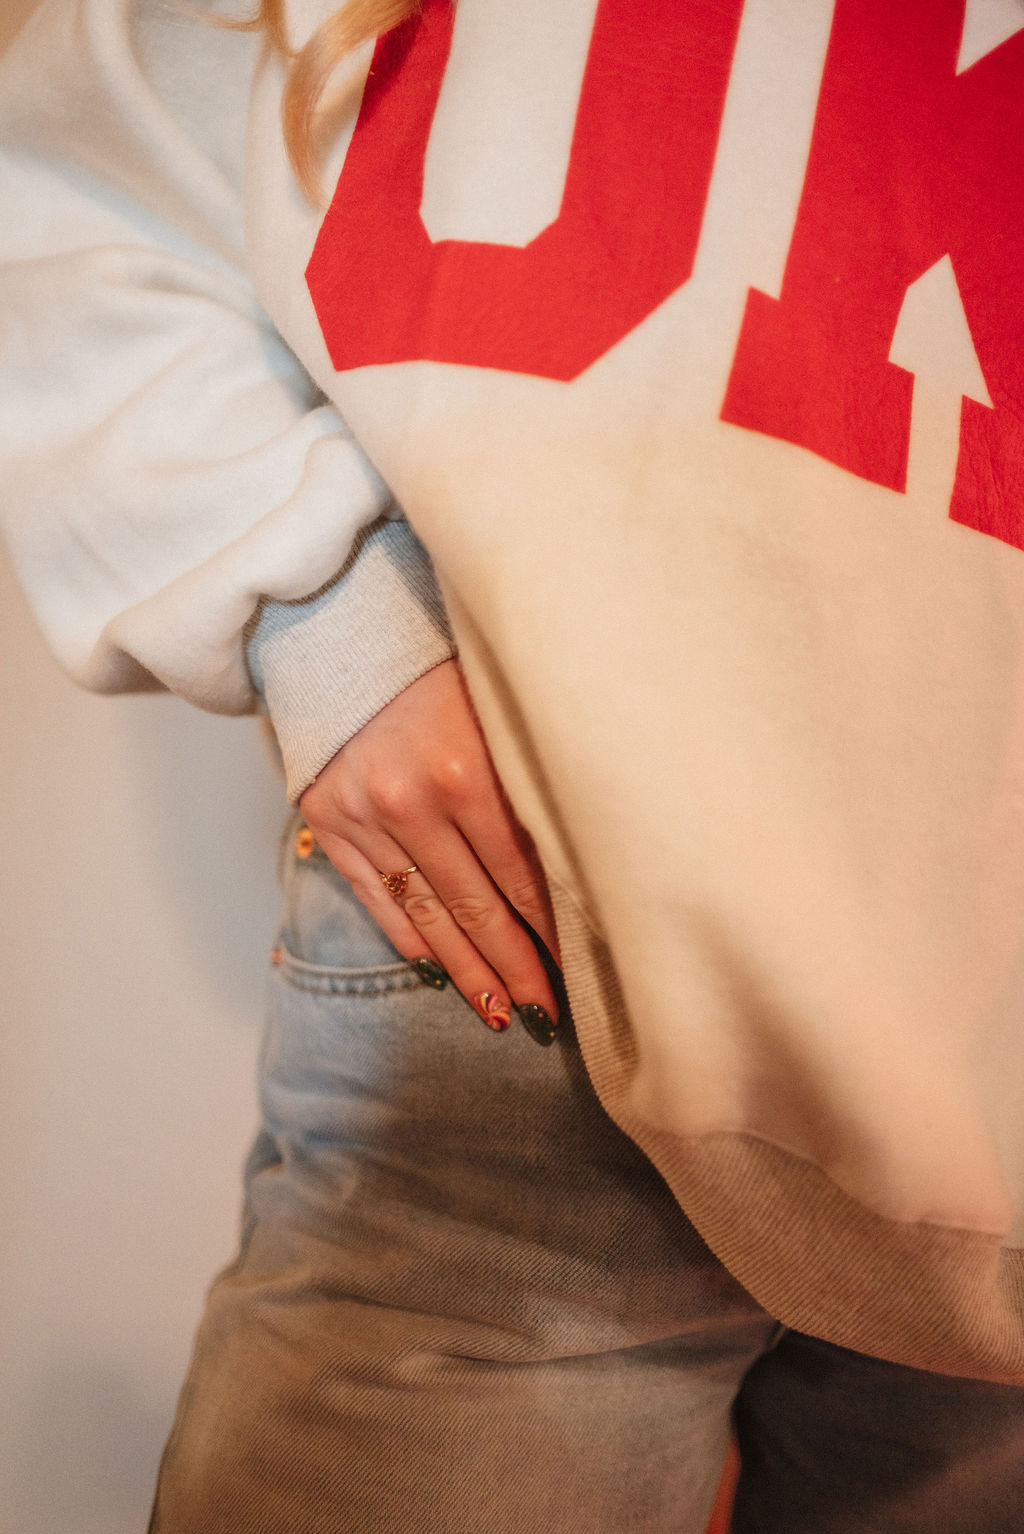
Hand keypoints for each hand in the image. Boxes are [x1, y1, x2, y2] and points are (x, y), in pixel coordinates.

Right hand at [299, 659, 561, 1041]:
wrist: (340, 624)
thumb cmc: (436, 658)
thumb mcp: (498, 706)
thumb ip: (527, 778)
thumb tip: (579, 857)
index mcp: (467, 772)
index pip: (523, 876)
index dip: (554, 930)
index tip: (583, 969)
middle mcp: (413, 803)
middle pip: (480, 909)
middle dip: (519, 967)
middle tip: (551, 1016)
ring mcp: (365, 818)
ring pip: (429, 916)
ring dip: (469, 970)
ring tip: (502, 1012)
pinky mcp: (329, 822)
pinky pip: (379, 899)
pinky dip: (412, 940)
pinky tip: (441, 971)